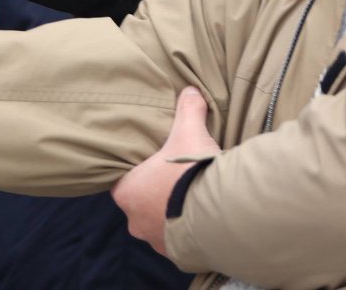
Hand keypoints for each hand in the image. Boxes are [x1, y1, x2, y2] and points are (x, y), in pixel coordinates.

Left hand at [111, 87, 219, 256]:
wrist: (223, 215)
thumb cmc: (193, 172)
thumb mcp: (190, 134)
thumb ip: (187, 110)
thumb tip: (190, 90)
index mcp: (126, 192)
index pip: (122, 181)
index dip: (136, 172)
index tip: (152, 166)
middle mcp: (136, 222)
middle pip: (141, 204)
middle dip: (156, 195)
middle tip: (176, 182)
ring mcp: (159, 242)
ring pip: (161, 226)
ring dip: (173, 216)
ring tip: (193, 201)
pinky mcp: (182, 257)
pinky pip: (182, 243)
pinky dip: (191, 233)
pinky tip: (203, 220)